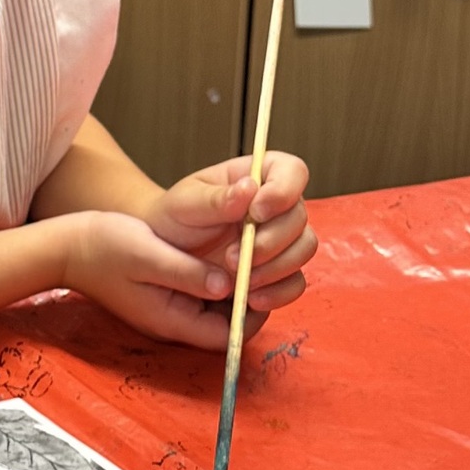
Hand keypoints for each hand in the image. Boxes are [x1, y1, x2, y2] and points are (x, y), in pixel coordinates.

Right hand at [58, 209, 262, 349]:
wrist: (70, 246)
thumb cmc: (105, 248)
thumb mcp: (148, 255)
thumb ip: (187, 272)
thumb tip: (228, 285)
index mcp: (172, 320)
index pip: (228, 337)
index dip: (252, 313)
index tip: (261, 277)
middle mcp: (177, 321)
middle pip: (229, 325)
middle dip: (249, 298)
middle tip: (258, 260)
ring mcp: (173, 309)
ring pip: (221, 308)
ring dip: (238, 285)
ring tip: (244, 252)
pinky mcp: (170, 294)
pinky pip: (207, 294)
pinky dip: (221, 277)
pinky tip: (223, 250)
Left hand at [146, 152, 315, 314]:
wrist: (166, 253)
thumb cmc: (176, 218)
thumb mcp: (186, 204)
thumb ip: (217, 198)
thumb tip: (249, 188)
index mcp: (259, 176)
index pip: (292, 171)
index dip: (283, 191)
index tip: (256, 212)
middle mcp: (278, 206)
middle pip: (299, 218)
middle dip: (270, 241)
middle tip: (233, 257)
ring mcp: (282, 240)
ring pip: (303, 250)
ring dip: (274, 268)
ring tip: (239, 279)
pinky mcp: (279, 273)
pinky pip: (295, 283)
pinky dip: (278, 293)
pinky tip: (252, 298)